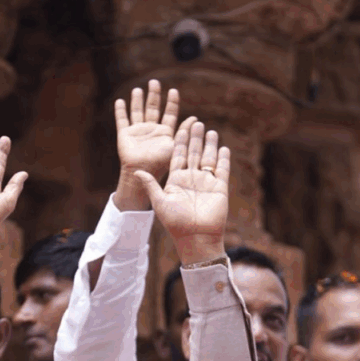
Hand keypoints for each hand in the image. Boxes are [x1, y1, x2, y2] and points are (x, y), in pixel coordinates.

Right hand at [113, 80, 180, 210]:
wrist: (141, 173)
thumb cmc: (160, 164)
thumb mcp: (175, 146)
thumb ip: (184, 132)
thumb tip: (195, 118)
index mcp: (164, 133)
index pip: (170, 114)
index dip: (172, 102)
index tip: (174, 91)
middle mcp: (151, 130)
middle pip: (153, 108)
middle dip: (154, 95)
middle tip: (155, 82)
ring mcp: (138, 132)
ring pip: (138, 112)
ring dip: (138, 100)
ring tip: (138, 89)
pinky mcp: (125, 135)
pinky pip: (122, 120)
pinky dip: (120, 111)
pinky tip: (120, 101)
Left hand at [134, 121, 228, 263]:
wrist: (196, 238)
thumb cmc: (175, 223)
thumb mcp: (160, 202)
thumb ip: (151, 185)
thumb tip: (136, 172)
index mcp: (176, 180)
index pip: (177, 156)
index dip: (179, 142)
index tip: (180, 127)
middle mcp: (191, 179)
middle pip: (193, 154)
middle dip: (194, 139)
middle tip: (195, 122)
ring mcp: (206, 183)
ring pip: (208, 159)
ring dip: (209, 145)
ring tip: (210, 130)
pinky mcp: (219, 188)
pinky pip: (222, 170)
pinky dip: (223, 159)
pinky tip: (223, 148)